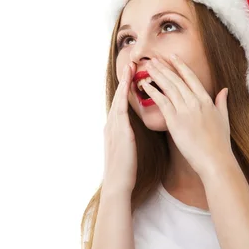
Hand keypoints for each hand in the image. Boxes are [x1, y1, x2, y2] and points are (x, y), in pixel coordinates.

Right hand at [102, 62, 137, 196]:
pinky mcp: (119, 133)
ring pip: (118, 100)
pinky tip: (128, 88)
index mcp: (115, 129)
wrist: (117, 185)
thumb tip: (136, 131)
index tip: (133, 75)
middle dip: (124, 81)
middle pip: (118, 98)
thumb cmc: (126, 171)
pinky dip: (123, 98)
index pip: (121, 104)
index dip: (126, 89)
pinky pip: (121, 111)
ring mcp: (113, 128)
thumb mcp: (128, 150)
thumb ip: (130, 138)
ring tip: (129, 69)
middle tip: (130, 64)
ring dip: (123, 84)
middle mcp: (112, 126)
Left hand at [140, 53, 232, 175]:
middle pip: (176, 79)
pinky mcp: (175, 121)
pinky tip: (145, 85)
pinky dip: (153, 91)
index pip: (191, 77)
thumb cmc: (220, 143)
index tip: (172, 56)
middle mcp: (195, 102)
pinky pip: (161, 102)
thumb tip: (224, 89)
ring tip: (147, 67)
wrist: (215, 159)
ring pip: (168, 87)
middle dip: (164, 67)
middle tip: (153, 59)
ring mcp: (185, 110)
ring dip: (157, 75)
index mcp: (206, 100)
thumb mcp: (224, 119)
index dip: (180, 66)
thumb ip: (222, 102)